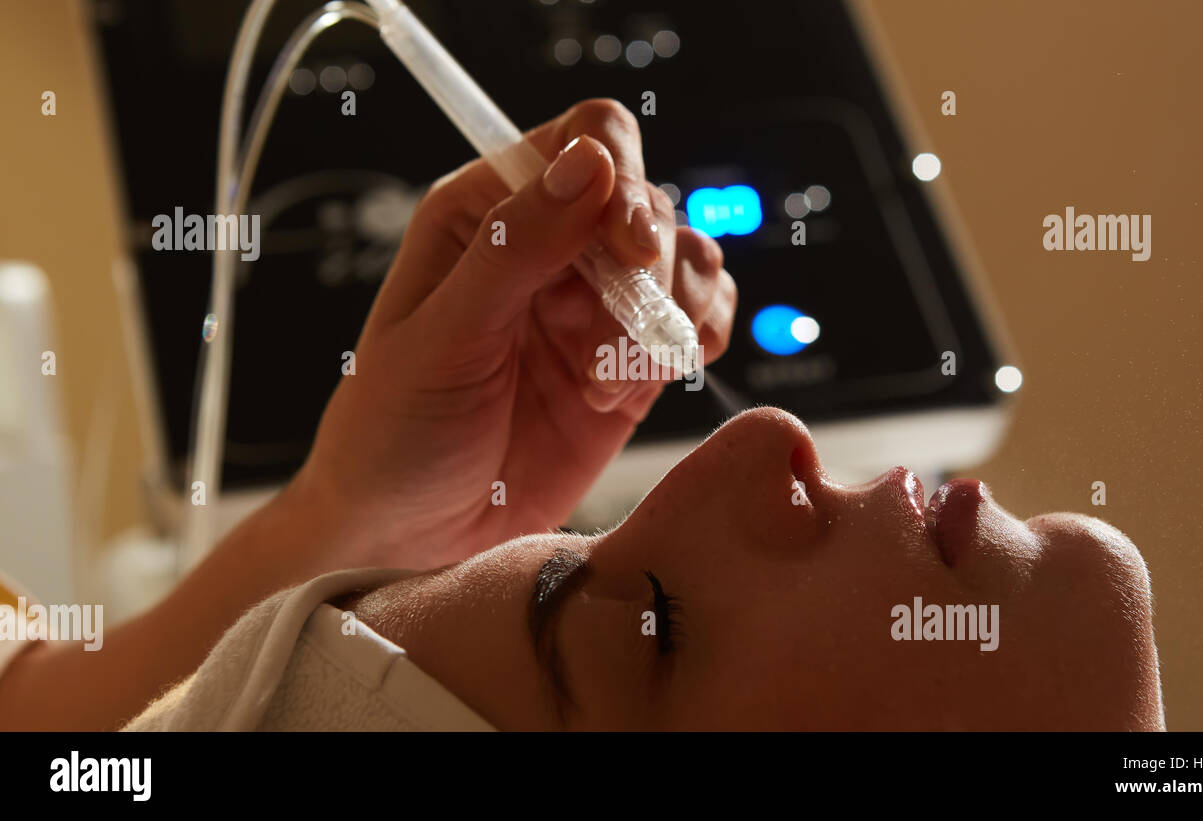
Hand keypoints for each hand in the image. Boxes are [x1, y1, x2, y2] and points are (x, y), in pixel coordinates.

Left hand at [295, 99, 736, 567]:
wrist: (411, 537)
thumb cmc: (396, 432)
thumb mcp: (444, 336)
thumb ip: (516, 247)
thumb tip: (593, 160)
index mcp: (486, 214)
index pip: (586, 140)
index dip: (623, 182)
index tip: (630, 250)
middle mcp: (550, 246)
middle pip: (650, 204)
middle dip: (646, 275)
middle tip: (608, 344)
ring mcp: (596, 305)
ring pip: (688, 259)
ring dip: (669, 316)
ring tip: (610, 379)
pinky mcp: (630, 362)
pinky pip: (700, 320)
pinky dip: (695, 342)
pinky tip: (643, 381)